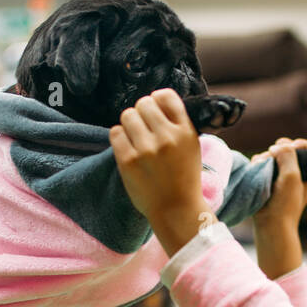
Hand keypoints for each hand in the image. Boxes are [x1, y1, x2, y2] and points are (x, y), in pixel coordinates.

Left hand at [110, 88, 214, 254]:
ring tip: (137, 140)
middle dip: (142, 114)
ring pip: (127, 115)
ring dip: (130, 125)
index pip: (165, 96)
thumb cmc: (183, 178)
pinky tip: (128, 149)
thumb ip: (177, 124)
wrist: (176, 210)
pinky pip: (115, 132)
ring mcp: (147, 149)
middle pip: (143, 103)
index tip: (155, 110)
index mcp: (185, 132)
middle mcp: (167, 137)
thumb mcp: (191, 147)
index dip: (157, 100)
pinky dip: (120, 138)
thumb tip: (155, 100)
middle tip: (144, 129)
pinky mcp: (128, 160)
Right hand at [251, 138, 306, 230]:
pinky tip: (257, 171)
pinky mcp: (265, 179)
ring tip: (264, 169)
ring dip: (266, 158)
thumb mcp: (292, 175)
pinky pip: (260, 163)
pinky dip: (257, 164)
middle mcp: (295, 173)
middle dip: (279, 150)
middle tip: (274, 156)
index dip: (300, 144)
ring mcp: (279, 176)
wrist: (270, 224)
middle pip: (287, 149)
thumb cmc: (285, 203)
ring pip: (271, 156)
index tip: (293, 147)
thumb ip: (287, 154)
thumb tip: (273, 148)